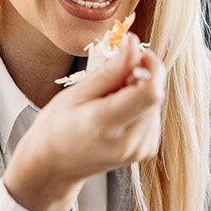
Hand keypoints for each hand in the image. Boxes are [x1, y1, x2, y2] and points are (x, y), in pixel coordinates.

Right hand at [3, 35, 164, 210]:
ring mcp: (138, 150)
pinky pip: (153, 117)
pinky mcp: (145, 151)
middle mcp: (127, 142)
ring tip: (109, 100)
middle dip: (141, 77)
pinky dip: (140, 108)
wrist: (54, 165)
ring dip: (139, 93)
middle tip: (113, 77)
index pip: (150, 93)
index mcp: (105, 125)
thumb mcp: (77, 93)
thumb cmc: (58, 126)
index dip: (151, 67)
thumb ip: (110, 71)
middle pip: (154, 95)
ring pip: (155, 105)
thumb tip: (134, 45)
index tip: (136, 53)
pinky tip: (118, 113)